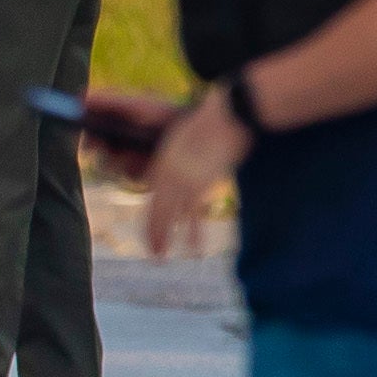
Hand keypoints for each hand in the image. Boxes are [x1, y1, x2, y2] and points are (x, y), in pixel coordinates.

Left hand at [143, 83, 246, 257]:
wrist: (225, 118)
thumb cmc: (210, 124)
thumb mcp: (188, 141)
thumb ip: (186, 159)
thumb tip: (189, 170)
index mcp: (164, 166)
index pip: (154, 197)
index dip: (152, 216)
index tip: (152, 230)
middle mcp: (168, 176)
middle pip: (157, 211)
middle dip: (154, 232)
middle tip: (153, 253)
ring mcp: (183, 182)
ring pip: (169, 216)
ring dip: (164, 237)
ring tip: (160, 257)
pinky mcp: (200, 186)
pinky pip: (193, 215)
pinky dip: (194, 233)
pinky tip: (193, 249)